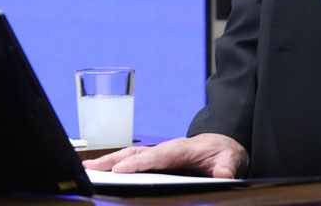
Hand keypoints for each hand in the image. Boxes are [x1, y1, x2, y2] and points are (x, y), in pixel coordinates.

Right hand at [81, 132, 248, 178]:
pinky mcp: (157, 157)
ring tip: (88, 168)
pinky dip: (117, 162)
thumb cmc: (225, 152)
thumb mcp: (232, 161)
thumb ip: (227, 168)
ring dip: (109, 160)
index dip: (138, 164)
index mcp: (182, 149)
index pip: (157, 157)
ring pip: (131, 155)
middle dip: (113, 160)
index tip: (120, 172)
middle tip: (91, 169)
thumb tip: (222, 176)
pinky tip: (104, 169)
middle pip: (136, 154)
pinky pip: (134, 159)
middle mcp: (166, 148)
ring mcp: (160, 151)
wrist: (224, 142)